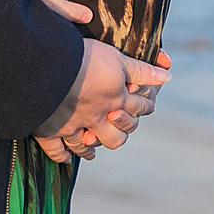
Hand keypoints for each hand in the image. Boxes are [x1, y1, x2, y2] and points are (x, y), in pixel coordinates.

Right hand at [35, 46, 169, 162]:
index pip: (137, 107)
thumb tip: (168, 77)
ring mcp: (72, 126)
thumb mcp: (117, 59)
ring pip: (86, 145)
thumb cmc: (82, 56)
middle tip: (120, 130)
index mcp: (114, 99)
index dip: (145, 105)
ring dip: (91, 148)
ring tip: (92, 147)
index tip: (146, 106)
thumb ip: (142, 70)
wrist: (46, 65)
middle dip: (121, 133)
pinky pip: (56, 149)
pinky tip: (66, 156)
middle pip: (115, 137)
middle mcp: (96, 118)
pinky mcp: (49, 130)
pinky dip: (62, 155)